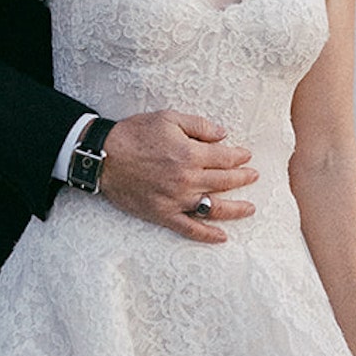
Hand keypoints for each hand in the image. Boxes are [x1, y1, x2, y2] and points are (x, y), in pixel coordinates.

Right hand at [99, 110, 258, 242]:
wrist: (103, 157)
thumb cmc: (135, 133)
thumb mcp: (168, 118)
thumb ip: (199, 125)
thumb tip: (223, 134)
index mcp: (190, 154)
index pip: (225, 157)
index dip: (239, 156)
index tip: (246, 156)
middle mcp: (187, 179)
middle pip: (224, 181)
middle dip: (243, 178)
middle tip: (253, 176)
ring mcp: (176, 200)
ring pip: (214, 208)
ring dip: (235, 209)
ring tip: (250, 208)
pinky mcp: (163, 214)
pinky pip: (190, 229)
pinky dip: (207, 235)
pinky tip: (222, 236)